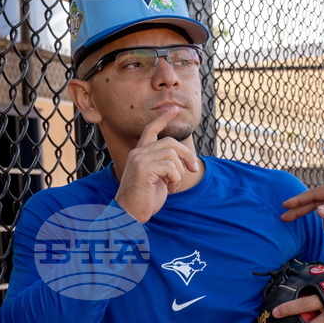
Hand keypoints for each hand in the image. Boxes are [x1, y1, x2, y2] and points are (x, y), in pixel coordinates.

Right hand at [115, 107, 199, 222]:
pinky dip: (176, 179)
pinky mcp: (143, 169)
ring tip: (174, 185)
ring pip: (173, 155)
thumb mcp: (159, 179)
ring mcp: (139, 159)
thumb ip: (166, 166)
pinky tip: (170, 189)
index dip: (163, 119)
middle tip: (193, 169)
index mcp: (140, 153)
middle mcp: (138, 153)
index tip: (174, 109)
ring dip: (180, 173)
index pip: (151, 129)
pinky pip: (171, 167)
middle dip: (187, 155)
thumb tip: (186, 160)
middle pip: (171, 142)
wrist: (130, 214)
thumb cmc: (146, 199)